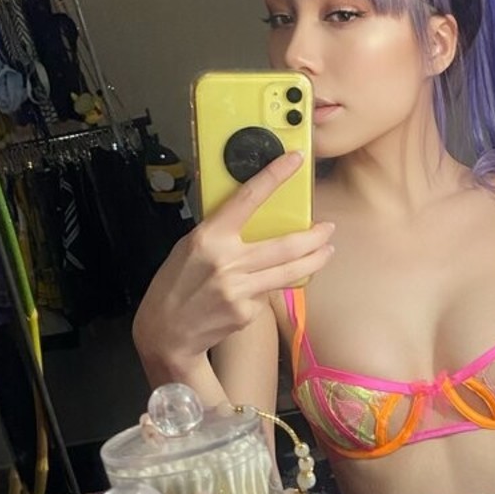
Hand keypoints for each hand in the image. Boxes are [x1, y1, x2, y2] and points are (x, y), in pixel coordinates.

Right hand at [132, 151, 334, 376]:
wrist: (167, 332)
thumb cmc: (175, 286)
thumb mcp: (189, 248)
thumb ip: (220, 234)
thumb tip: (252, 221)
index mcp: (209, 237)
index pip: (248, 198)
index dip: (274, 176)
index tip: (295, 161)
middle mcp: (227, 261)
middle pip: (285, 245)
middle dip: (313, 237)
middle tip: (328, 229)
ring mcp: (238, 289)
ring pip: (288, 272)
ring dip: (313, 261)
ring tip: (325, 253)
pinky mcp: (246, 312)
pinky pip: (266, 295)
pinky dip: (266, 292)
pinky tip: (253, 295)